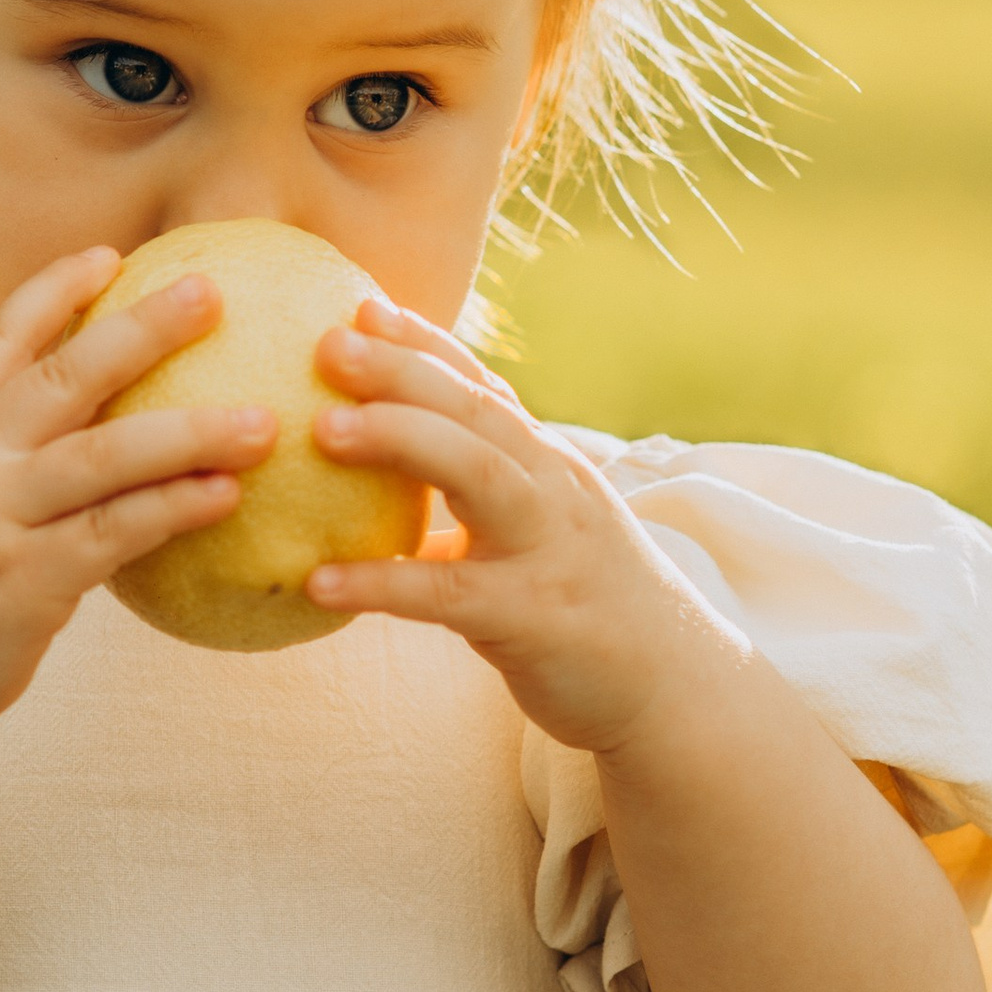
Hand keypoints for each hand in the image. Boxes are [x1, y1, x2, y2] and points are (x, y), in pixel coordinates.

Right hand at [0, 248, 271, 759]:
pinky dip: (173, 508)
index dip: (54, 289)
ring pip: (105, 454)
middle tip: (213, 293)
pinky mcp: (18, 583)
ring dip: (190, 430)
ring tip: (262, 422)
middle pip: (65, 375)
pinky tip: (225, 497)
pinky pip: (114, 534)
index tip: (112, 254)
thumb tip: (67, 437)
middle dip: (143, 328)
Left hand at [306, 301, 736, 757]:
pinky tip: (318, 582)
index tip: (364, 304)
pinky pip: (447, 594)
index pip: (484, 388)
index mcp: (548, 466)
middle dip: (403, 371)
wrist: (673, 687)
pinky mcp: (533, 618)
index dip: (426, 344)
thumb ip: (476, 498)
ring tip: (322, 431)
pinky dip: (382, 582)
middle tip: (328, 343)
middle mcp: (553, 491)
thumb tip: (383, 477)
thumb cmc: (587, 605)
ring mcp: (547, 550)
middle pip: (477, 411)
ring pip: (477, 474)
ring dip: (399, 441)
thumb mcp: (537, 532)